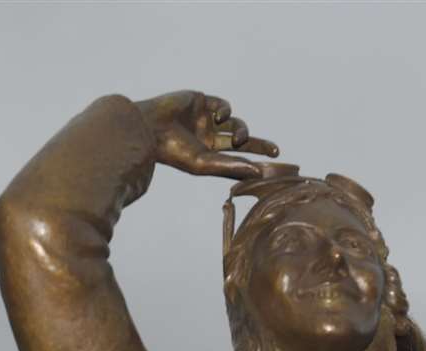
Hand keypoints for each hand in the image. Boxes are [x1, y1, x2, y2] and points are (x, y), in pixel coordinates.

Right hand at [135, 91, 278, 180]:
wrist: (150, 127)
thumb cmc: (173, 151)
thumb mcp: (204, 163)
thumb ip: (230, 167)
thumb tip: (257, 172)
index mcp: (207, 156)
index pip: (235, 159)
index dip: (253, 163)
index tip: (270, 168)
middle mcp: (209, 138)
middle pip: (241, 142)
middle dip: (258, 146)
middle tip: (276, 152)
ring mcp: (206, 120)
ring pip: (236, 124)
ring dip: (242, 131)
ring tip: (238, 140)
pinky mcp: (204, 102)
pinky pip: (225, 107)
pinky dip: (226, 112)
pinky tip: (218, 117)